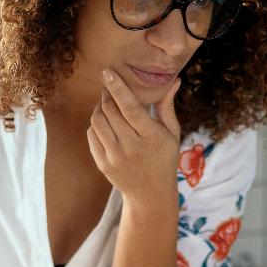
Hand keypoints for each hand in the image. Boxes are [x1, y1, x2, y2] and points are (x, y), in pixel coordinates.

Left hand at [87, 69, 180, 205]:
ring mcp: (115, 157)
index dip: (118, 88)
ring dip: (99, 107)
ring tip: (107, 103)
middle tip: (110, 85)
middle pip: (111, 111)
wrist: (150, 194)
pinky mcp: (103, 164)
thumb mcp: (172, 134)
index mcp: (152, 137)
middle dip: (107, 94)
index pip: (130, 108)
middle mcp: (132, 147)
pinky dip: (95, 123)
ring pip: (98, 121)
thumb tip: (175, 80)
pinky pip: (92, 135)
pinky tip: (105, 122)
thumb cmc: (164, 159)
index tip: (108, 72)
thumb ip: (167, 107)